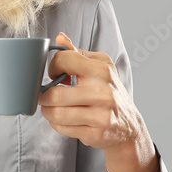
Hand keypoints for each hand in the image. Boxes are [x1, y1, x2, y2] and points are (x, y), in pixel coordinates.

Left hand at [37, 32, 148, 154]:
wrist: (129, 125)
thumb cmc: (109, 91)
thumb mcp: (100, 67)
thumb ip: (77, 53)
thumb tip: (59, 37)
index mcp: (101, 70)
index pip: (64, 60)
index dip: (53, 66)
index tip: (54, 74)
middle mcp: (103, 92)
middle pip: (55, 94)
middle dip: (43, 95)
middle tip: (43, 95)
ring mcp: (100, 115)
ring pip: (56, 113)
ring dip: (47, 111)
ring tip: (50, 107)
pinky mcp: (95, 133)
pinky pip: (62, 128)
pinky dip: (56, 123)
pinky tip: (62, 119)